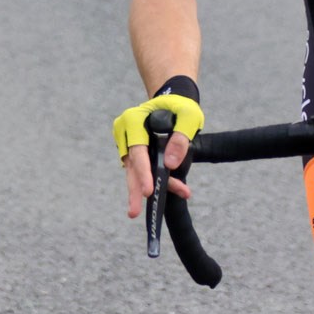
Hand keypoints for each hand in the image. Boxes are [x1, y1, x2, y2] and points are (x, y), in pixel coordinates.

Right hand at [113, 87, 203, 217]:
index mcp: (133, 120)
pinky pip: (145, 171)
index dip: (142, 172)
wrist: (174, 101)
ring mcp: (128, 145)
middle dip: (135, 189)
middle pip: (131, 165)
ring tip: (146, 212)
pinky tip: (177, 189)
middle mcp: (125, 133)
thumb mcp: (188, 115)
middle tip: (134, 212)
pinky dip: (159, 181)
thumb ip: (181, 137)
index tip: (148, 190)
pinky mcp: (135, 155)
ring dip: (147, 190)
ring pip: (136, 172)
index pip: (137, 150)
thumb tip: (170, 164)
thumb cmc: (180, 105)